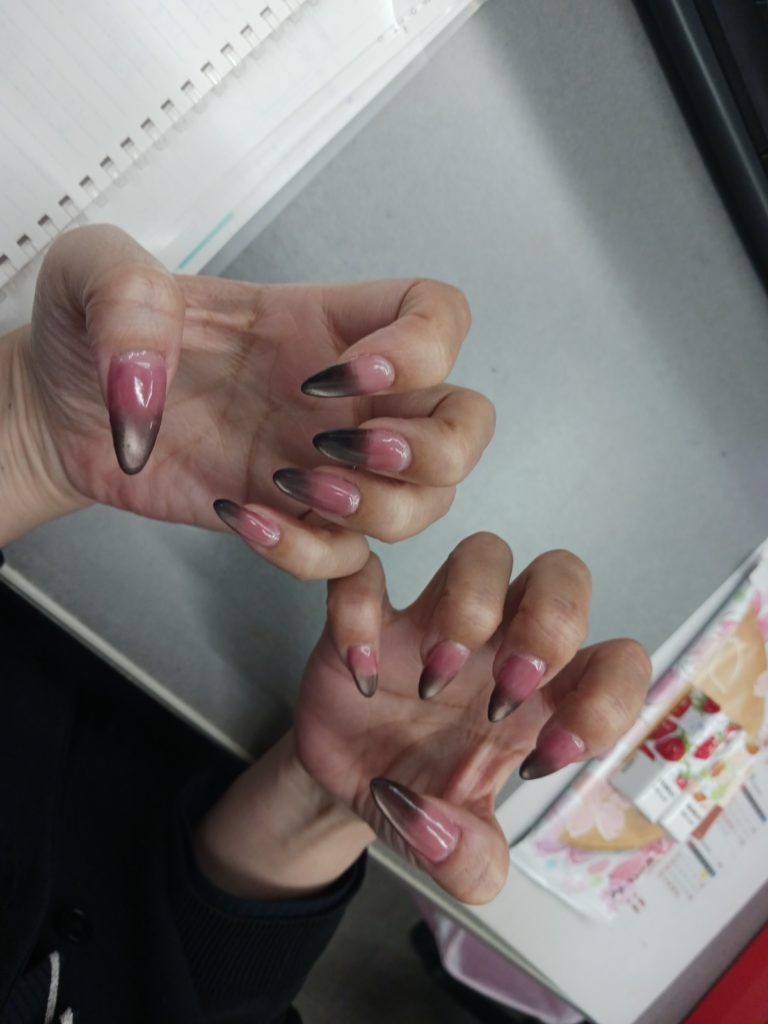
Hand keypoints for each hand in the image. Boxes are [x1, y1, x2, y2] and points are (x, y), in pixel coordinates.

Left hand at [3, 225, 492, 573]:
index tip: (340, 373)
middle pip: (465, 422)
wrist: (63, 411)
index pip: (438, 315)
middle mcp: (344, 395)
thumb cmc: (94, 335)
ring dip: (378, 507)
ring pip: (426, 501)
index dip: (424, 346)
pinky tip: (245, 518)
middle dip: (433, 447)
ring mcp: (325, 461)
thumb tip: (153, 391)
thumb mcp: (92, 273)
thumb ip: (125, 302)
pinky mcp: (291, 517)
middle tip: (348, 445)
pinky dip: (307, 554)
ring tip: (292, 481)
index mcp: (322, 320)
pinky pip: (345, 558)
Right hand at [294, 534, 650, 903]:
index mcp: (543, 696)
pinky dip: (363, 612)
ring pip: (484, 552)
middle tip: (506, 694)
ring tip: (436, 680)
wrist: (348, 783)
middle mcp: (499, 642)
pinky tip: (363, 671)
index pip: (618, 660)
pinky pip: (368, 574)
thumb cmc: (422, 795)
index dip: (604, 703)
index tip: (545, 760)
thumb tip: (446, 836)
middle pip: (564, 575)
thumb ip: (469, 862)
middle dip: (550, 627)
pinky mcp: (369, 615)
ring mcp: (433, 619)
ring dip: (470, 609)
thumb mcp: (455, 850)